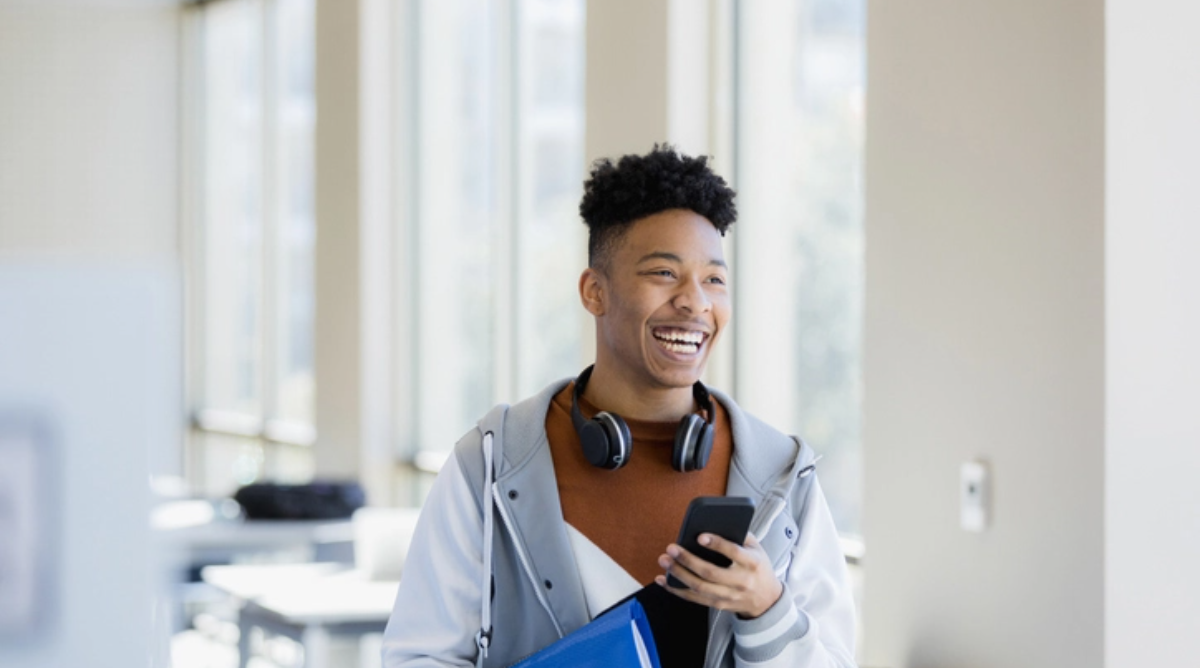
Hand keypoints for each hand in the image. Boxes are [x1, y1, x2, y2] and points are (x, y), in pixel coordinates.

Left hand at [654, 532, 782, 618]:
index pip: (734, 553)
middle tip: (672, 548)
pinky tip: (664, 580)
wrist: (768, 599)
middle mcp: (741, 581)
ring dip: (678, 574)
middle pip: (710, 572)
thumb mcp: (756, 548)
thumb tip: (715, 521)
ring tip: (665, 560)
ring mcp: (729, 596)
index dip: (717, 544)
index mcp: (752, 563)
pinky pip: (694, 599)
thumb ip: (739, 534)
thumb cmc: (758, 567)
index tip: (700, 536)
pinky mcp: (719, 605)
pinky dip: (677, 590)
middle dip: (688, 560)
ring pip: (699, 587)